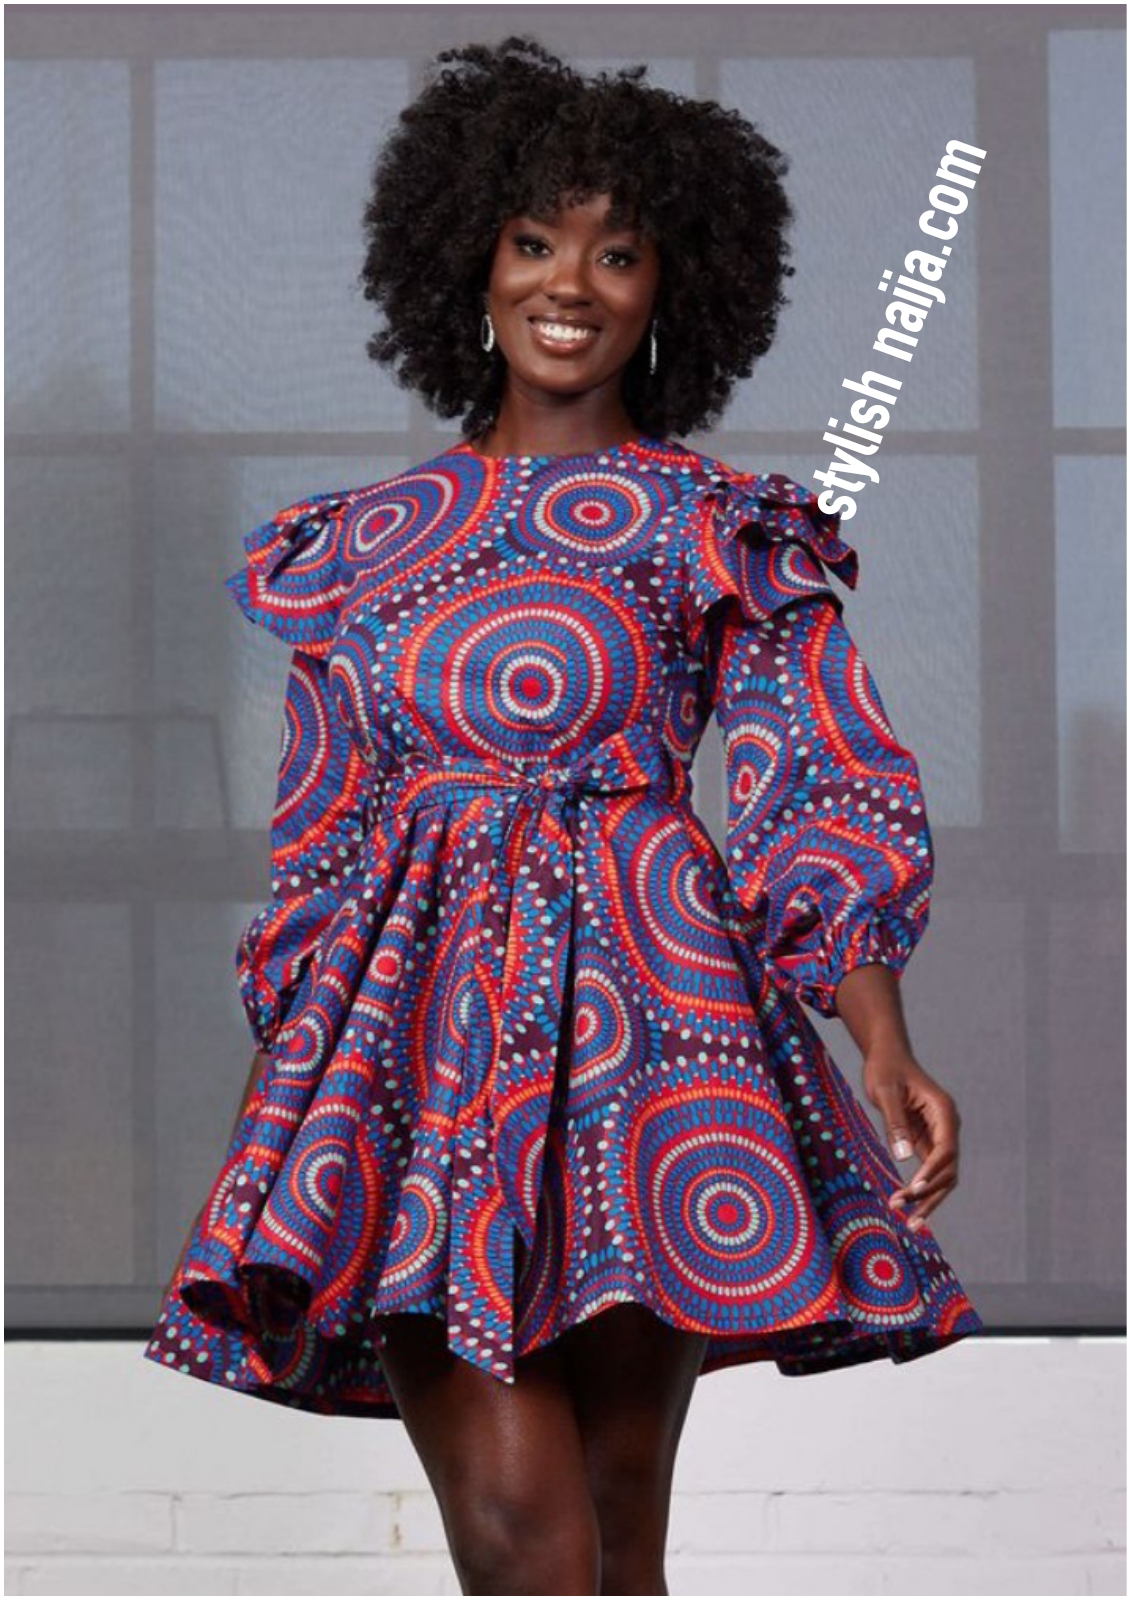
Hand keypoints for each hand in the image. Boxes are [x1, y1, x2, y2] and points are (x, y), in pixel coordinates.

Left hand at [862, 1041, 961, 1232]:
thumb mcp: (885, 1092)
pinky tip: (908, 1206)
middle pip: (949, 1169)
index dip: (933, 1171)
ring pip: (943, 1176)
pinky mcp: (926, 1142)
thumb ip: (895, 1123)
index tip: (916, 1188)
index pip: (946, 1149)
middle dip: (930, 1194)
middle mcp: (947, 1126)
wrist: (886, 1056)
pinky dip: (921, 1190)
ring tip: (910, 1223)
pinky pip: (929, 1171)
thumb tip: (903, 1157)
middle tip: (908, 1217)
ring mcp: (939, 1135)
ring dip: (928, 1198)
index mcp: (943, 1111)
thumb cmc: (885, 1069)